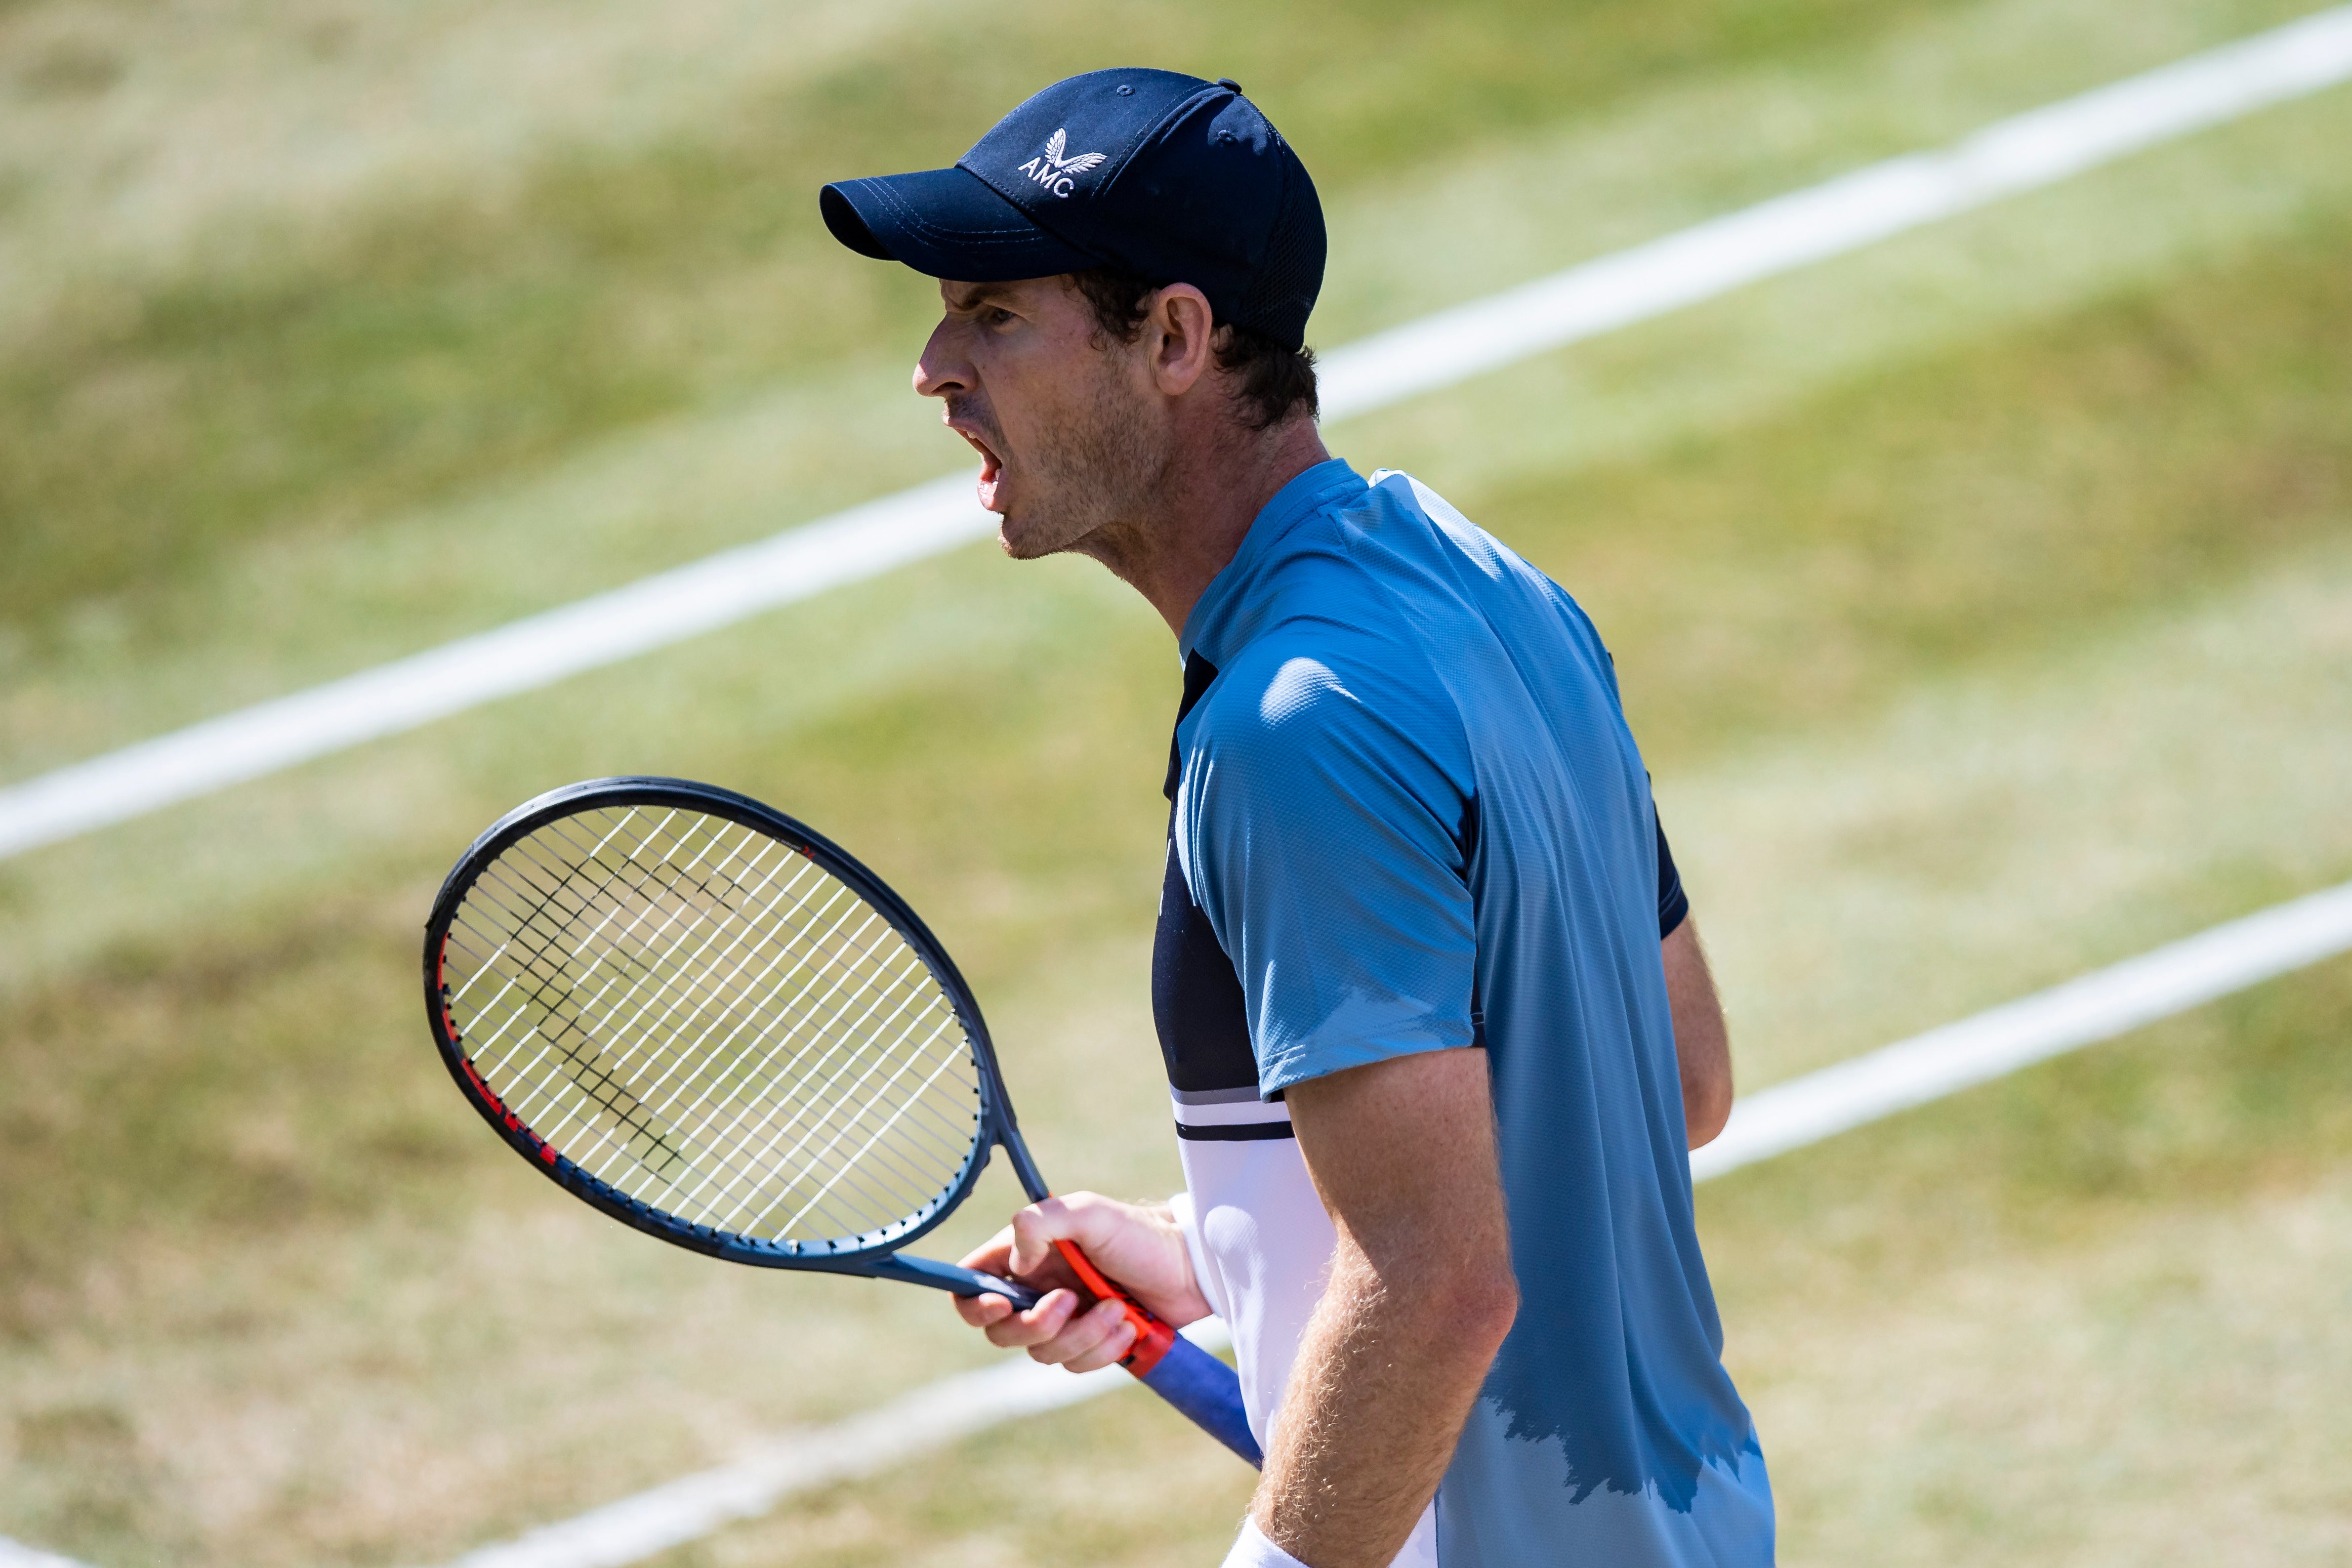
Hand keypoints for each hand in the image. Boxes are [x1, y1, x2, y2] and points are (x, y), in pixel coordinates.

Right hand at [955, 1192, 1212, 1372]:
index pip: (972, 1281)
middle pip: (1001, 1330)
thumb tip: (1015, 1264)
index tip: (1000, 1304)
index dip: (974, 1302)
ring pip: (1042, 1352)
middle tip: (1069, 1303)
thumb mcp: (1089, 1213)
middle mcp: (1038, 1287)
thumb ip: (1040, 1223)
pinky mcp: (1089, 1341)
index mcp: (1026, 1252)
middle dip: (1035, 1325)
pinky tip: (1126, 1327)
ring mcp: (1064, 1317)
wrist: (1190, 1268)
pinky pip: (1075, 1365)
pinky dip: (1101, 1351)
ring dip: (1080, 1336)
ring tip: (1115, 1309)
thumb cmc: (1140, 1234)